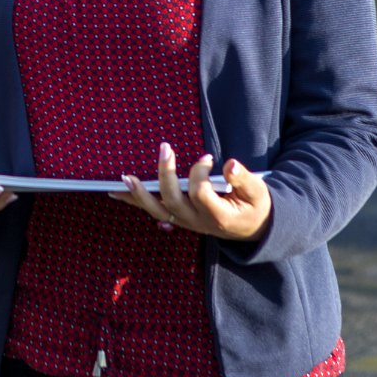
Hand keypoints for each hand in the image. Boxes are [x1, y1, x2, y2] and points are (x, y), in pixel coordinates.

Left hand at [110, 143, 271, 241]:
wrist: (254, 228)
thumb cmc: (255, 206)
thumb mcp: (258, 192)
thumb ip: (244, 179)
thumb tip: (229, 165)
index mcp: (219, 215)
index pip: (200, 192)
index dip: (200, 172)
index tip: (207, 158)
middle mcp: (198, 222)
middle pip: (173, 199)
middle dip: (166, 173)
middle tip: (165, 148)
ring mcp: (185, 222)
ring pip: (157, 210)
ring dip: (139, 193)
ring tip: (124, 178)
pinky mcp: (178, 219)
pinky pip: (154, 210)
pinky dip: (136, 200)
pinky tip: (118, 192)